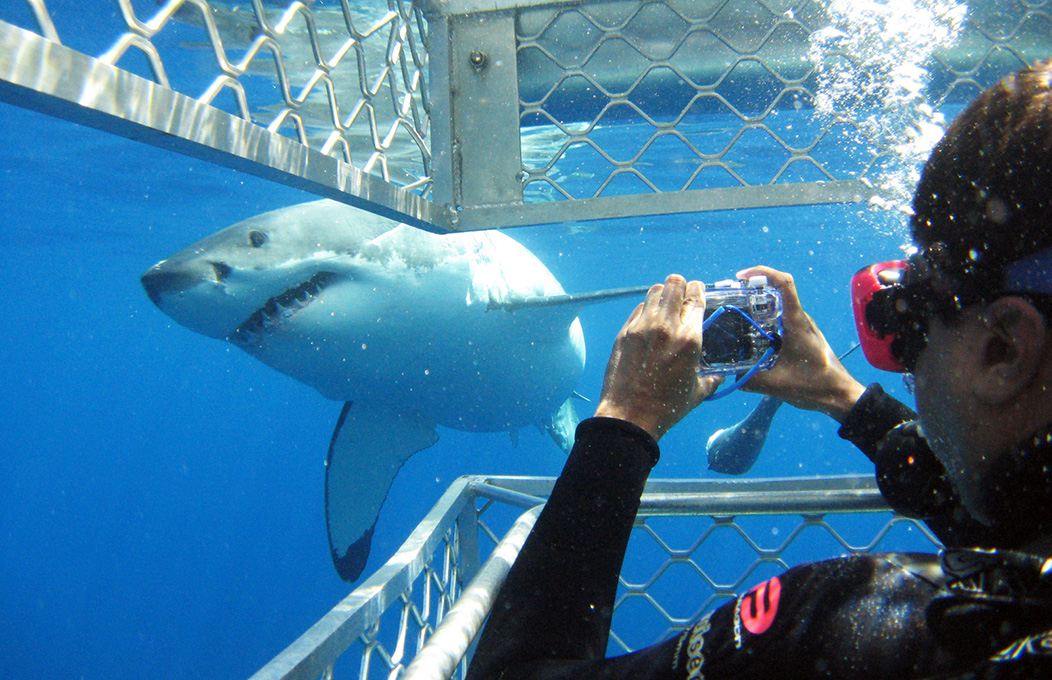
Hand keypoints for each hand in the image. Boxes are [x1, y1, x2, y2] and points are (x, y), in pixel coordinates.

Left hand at [594, 274, 722, 439]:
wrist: (630, 415)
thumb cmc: (667, 408)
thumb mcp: (696, 393)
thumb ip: (710, 380)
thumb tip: (718, 377)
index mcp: (690, 339)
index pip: (696, 297)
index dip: (698, 290)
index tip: (697, 291)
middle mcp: (666, 326)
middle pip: (674, 284)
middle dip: (680, 286)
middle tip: (681, 296)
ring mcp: (643, 327)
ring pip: (654, 291)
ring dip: (663, 295)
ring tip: (665, 306)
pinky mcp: (625, 332)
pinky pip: (639, 308)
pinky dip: (647, 310)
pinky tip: (649, 322)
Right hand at [735, 266, 864, 422]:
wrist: (841, 396)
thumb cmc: (815, 386)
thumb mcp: (776, 384)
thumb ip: (749, 380)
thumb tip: (730, 375)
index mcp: (796, 322)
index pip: (783, 283)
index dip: (762, 272)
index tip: (741, 278)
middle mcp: (800, 319)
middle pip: (777, 291)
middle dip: (752, 289)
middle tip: (731, 298)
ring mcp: (802, 327)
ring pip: (778, 306)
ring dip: (758, 305)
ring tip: (736, 315)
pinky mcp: (802, 336)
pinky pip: (781, 320)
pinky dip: (765, 320)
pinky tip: (752, 335)